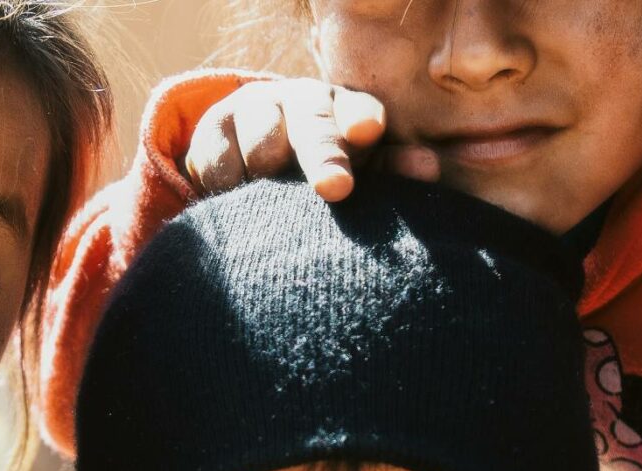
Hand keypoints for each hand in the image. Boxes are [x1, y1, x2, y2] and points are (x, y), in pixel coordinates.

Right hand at [185, 78, 424, 200]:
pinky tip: (238, 197)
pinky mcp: (212, 129)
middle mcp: (300, 99)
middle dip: (323, 154)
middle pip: (312, 124)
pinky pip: (221, 164)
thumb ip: (392, 169)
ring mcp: (254, 110)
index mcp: (345, 107)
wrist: (251, 154)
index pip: (358, 109)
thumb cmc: (324, 166)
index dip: (361, 118)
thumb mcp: (358, 168)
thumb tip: (429, 169)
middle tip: (335, 187)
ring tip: (276, 201)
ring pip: (264, 143)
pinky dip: (231, 186)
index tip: (368, 132)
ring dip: (271, 174)